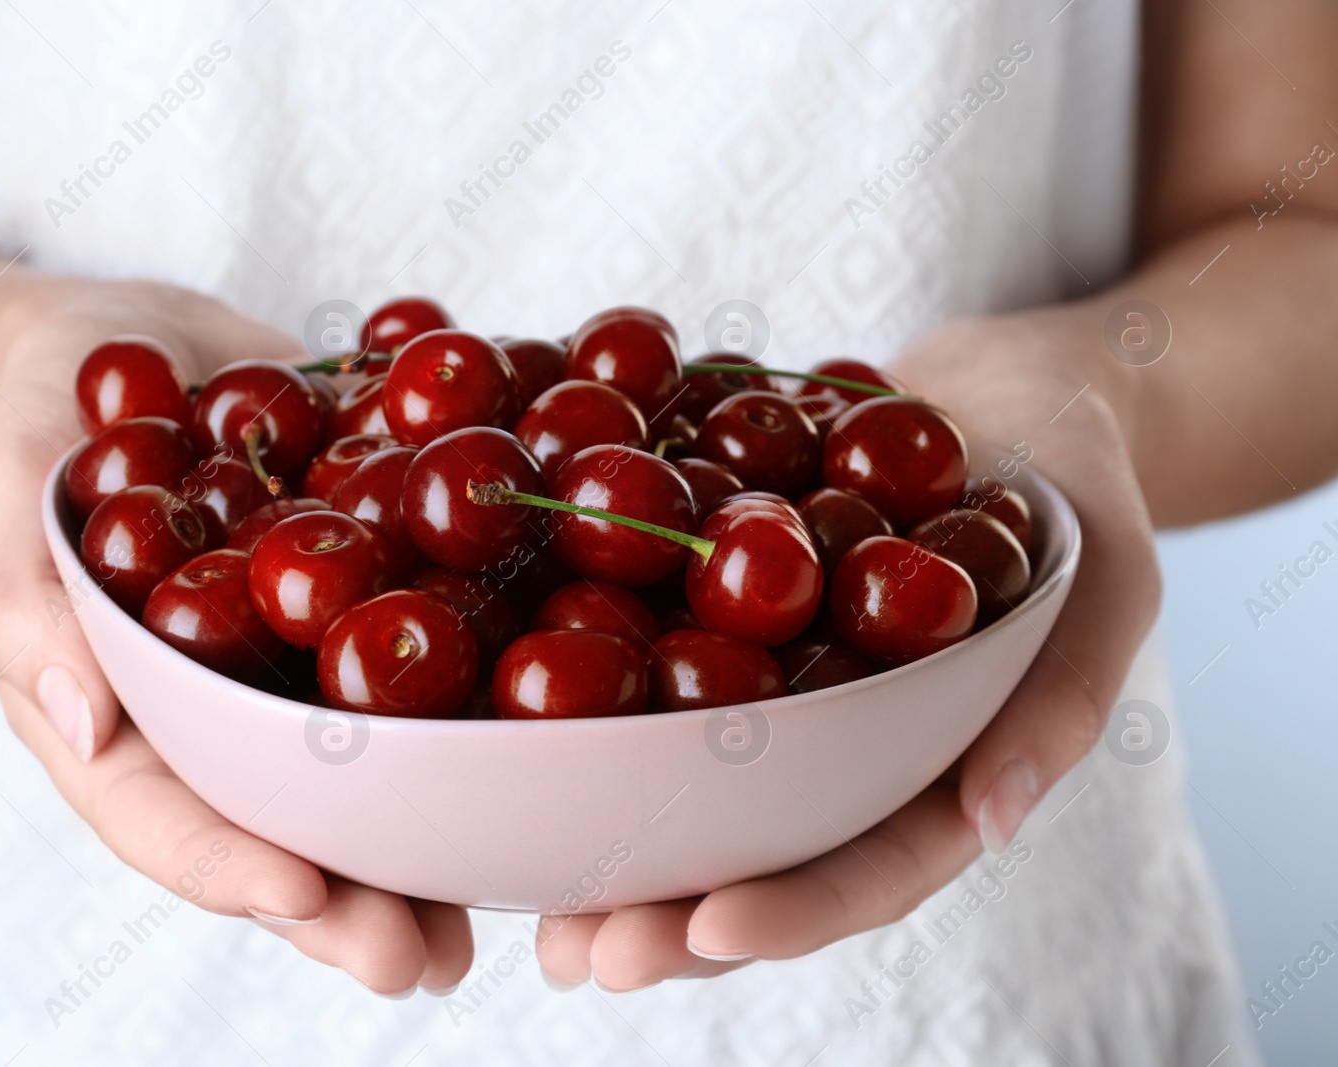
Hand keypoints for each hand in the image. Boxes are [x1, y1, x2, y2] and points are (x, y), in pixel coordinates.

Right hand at [0, 279, 472, 994]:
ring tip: (504, 903)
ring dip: (434, 846)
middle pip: (285, 830)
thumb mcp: (7, 499)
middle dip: (353, 903)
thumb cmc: (40, 426)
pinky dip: (481, 711)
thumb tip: (86, 725)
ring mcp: (302, 669)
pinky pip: (425, 662)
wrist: (130, 348)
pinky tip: (550, 753)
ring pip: (369, 777)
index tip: (305, 899)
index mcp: (126, 722)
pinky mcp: (373, 605)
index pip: (167, 820)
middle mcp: (225, 717)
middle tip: (422, 960)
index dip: (231, 869)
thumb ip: (23, 609)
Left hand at [536, 309, 1159, 990]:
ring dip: (609, 851)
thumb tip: (994, 820)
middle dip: (669, 916)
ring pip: (688, 793)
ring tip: (524, 897)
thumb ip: (1064, 689)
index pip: (871, 867)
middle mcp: (843, 753)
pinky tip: (507, 740)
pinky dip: (585, 712)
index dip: (795, 911)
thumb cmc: (1074, 479)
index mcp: (937, 770)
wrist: (994, 389)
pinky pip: (651, 673)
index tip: (710, 932)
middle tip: (579, 953)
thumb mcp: (1105, 570)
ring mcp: (776, 696)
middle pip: (757, 858)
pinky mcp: (716, 626)